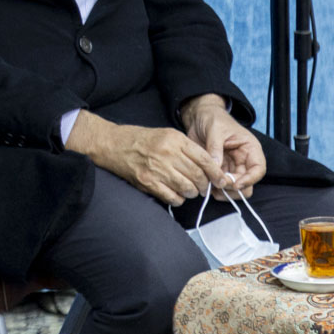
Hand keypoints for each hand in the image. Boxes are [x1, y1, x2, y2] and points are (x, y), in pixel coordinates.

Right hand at [65, 111, 227, 206]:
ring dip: (192, 192)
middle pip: (198, 175)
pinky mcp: (147, 182)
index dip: (216, 172)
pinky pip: (172, 197)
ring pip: (187, 188)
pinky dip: (178, 199)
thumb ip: (186, 148)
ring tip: (190, 190)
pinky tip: (176, 194)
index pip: (204, 159)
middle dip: (204, 185)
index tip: (221, 180)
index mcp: (174, 139)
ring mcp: (157, 169)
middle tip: (204, 187)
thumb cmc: (140, 139)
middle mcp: (167, 153)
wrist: (112, 144)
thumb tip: (208, 167)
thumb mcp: (166, 135)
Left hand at [180, 94, 266, 195]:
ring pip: (235, 188)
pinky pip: (221, 185)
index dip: (250, 180)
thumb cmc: (212, 119)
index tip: (235, 185)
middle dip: (233, 187)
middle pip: (247, 183)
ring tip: (210, 187)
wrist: (199, 118)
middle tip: (217, 184)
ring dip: (224, 191)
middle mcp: (244, 160)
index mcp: (250, 148)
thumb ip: (215, 148)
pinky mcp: (220, 170)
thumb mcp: (215, 130)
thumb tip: (215, 166)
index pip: (258, 169)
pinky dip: (215, 188)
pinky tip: (205, 185)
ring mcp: (232, 167)